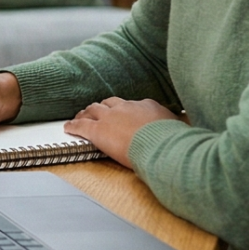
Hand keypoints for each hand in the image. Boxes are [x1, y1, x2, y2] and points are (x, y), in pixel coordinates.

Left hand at [64, 98, 185, 167]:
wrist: (163, 146)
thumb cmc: (173, 142)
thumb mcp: (178, 129)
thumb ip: (172, 128)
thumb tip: (180, 133)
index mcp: (147, 105)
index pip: (132, 105)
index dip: (124, 110)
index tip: (123, 114)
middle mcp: (127, 107)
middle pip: (109, 103)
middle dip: (102, 107)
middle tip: (96, 112)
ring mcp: (111, 117)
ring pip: (93, 110)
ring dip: (86, 113)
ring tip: (80, 117)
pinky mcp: (98, 130)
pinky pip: (81, 126)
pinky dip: (73, 126)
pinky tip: (68, 127)